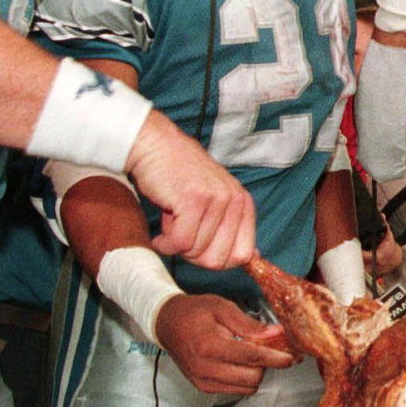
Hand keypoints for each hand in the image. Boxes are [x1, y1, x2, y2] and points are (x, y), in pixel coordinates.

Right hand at [126, 112, 255, 267]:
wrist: (154, 146)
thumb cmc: (178, 177)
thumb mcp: (214, 200)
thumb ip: (232, 227)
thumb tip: (251, 258)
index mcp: (243, 203)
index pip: (243, 254)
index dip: (216, 260)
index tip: (198, 247)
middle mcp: (235, 200)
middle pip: (218, 259)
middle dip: (194, 255)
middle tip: (180, 235)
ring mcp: (216, 199)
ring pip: (196, 251)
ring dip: (176, 243)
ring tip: (171, 219)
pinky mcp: (194, 199)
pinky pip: (180, 243)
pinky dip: (165, 244)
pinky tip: (160, 232)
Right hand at [154, 294, 297, 395]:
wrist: (167, 324)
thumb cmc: (194, 312)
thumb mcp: (222, 307)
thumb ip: (249, 324)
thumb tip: (276, 334)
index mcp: (210, 345)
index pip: (251, 357)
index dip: (275, 358)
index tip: (291, 357)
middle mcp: (205, 368)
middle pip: (252, 377)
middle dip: (266, 365)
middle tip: (271, 349)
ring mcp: (203, 382)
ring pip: (246, 388)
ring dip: (256, 372)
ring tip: (253, 354)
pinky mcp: (204, 388)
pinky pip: (235, 391)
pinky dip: (244, 379)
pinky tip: (241, 362)